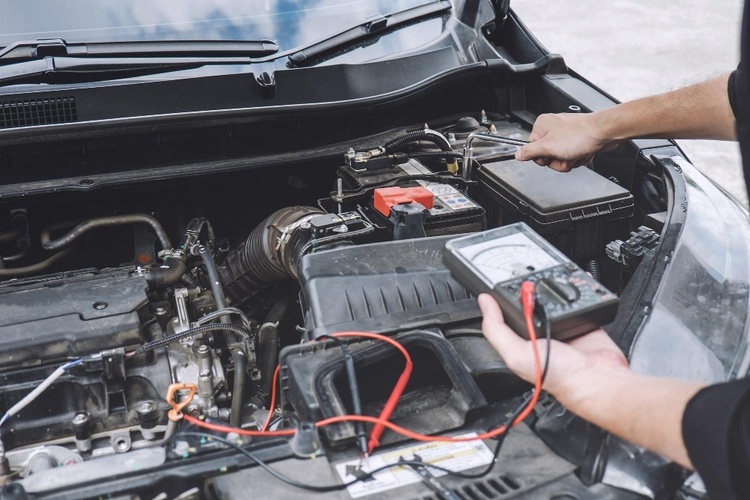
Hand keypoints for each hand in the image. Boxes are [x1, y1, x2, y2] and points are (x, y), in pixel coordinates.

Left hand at [478, 294, 628, 400]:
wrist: (595, 378)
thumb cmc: (558, 376)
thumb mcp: (516, 354)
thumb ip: (496, 330)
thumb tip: (484, 304)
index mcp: (521, 343)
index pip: (503, 318)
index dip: (498, 302)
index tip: (495, 285)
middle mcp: (540, 334)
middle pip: (527, 305)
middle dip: (525, 292)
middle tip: (523, 282)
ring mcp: (560, 326)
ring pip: (550, 300)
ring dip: (548, 288)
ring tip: (543, 280)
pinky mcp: (580, 319)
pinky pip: (575, 300)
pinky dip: (573, 290)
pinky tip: (568, 284)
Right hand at [515, 112, 618, 171]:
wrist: (605, 133)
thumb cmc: (580, 135)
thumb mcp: (548, 147)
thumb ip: (529, 152)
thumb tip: (517, 154)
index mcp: (542, 126)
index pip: (532, 149)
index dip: (542, 157)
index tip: (550, 155)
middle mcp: (553, 128)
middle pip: (547, 155)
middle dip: (557, 161)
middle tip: (565, 156)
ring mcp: (566, 134)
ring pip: (560, 158)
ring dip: (569, 161)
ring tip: (576, 154)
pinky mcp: (577, 139)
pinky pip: (571, 155)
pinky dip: (578, 157)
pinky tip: (582, 152)